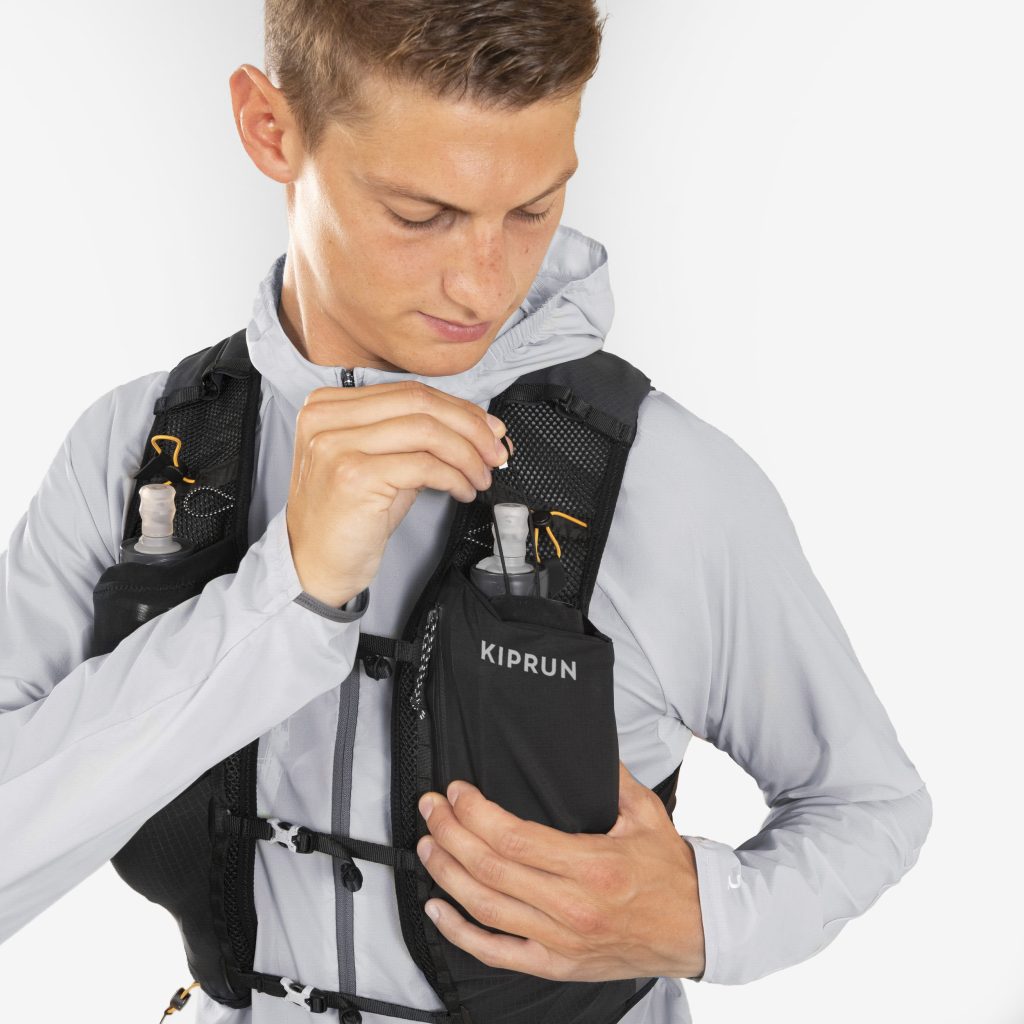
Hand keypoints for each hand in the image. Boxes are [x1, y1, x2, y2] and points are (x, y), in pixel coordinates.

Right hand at [286, 380, 513, 605]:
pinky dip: (454, 476)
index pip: (409, 392)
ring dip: (467, 454)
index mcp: (329, 405)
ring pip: (427, 431)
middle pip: (420, 403)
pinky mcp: (353, 475)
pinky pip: (424, 465)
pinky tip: (462, 490)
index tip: (488, 429)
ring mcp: (337, 445)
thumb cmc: (347, 517)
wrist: (314, 565)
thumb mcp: (377, 463)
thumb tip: (474, 426)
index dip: (459, 408)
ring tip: (480, 476)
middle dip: (470, 427)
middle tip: (495, 451)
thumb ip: (412, 437)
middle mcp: (326, 418)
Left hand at [416, 762, 705, 981]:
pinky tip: (438, 908)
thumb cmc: (669, 874)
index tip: (458, 792)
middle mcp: (571, 906)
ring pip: (486, 907)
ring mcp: (560, 940)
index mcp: (592, 866)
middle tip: (431, 809)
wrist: (698, 930)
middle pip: (491, 868)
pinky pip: (497, 952)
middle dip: (451, 833)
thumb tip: (587, 746)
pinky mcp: (556, 963)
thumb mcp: (646, 816)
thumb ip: (613, 779)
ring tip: (428, 845)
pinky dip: (460, 932)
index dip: (476, 813)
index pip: (514, 837)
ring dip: (447, 874)